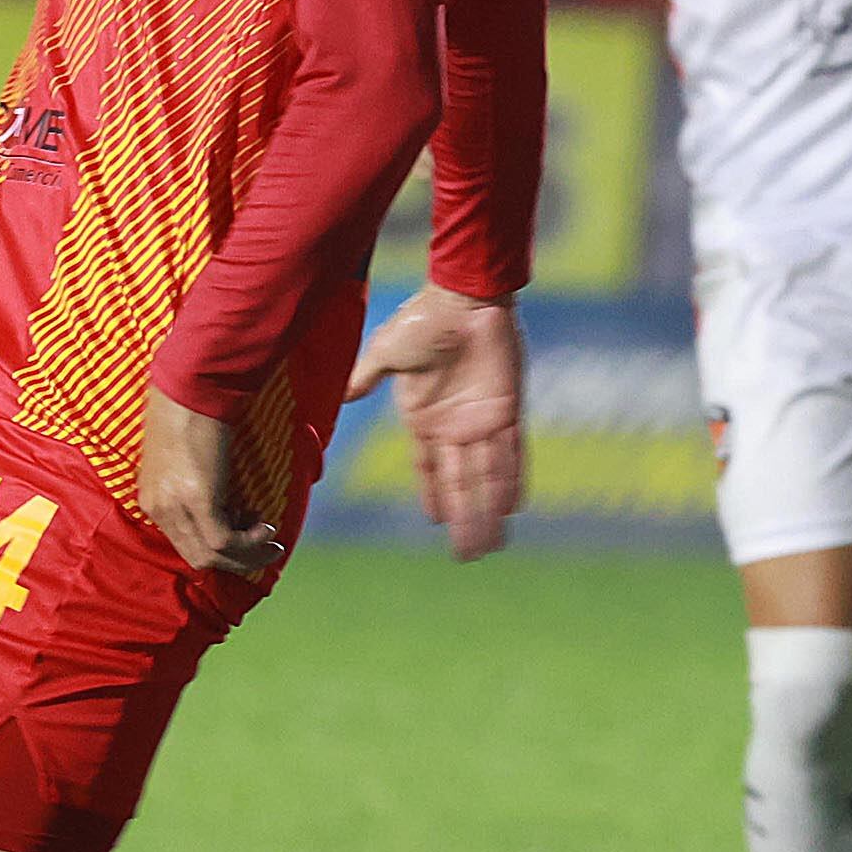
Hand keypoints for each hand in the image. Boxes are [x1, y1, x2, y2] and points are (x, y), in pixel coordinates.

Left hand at [137, 388, 285, 578]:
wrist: (193, 384)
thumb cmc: (189, 408)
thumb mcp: (181, 454)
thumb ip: (191, 479)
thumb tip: (222, 496)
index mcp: (150, 497)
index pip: (181, 543)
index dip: (215, 549)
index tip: (244, 537)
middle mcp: (158, 507)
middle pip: (196, 557)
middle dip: (234, 560)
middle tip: (265, 549)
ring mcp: (176, 506)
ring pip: (211, 556)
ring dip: (246, 556)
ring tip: (272, 541)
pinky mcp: (199, 500)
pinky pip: (225, 541)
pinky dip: (249, 543)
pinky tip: (266, 527)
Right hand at [344, 284, 524, 561]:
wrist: (464, 295)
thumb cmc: (423, 320)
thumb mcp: (386, 352)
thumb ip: (366, 378)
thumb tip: (341, 397)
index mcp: (423, 416)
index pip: (428, 467)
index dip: (434, 495)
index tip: (436, 522)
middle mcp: (454, 425)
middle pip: (459, 483)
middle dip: (464, 520)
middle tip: (467, 556)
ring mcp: (481, 420)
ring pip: (485, 478)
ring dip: (487, 512)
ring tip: (489, 546)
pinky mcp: (508, 410)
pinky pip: (510, 455)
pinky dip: (510, 482)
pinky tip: (510, 510)